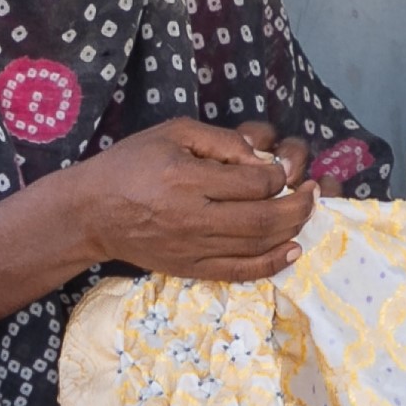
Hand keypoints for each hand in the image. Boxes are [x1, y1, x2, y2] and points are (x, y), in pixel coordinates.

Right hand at [54, 117, 318, 281]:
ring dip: (291, 229)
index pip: (253, 182)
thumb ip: (219, 139)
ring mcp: (193, 248)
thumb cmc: (131, 164)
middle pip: (263, 218)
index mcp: (187, 179)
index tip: (279, 169)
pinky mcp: (191, 269)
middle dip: (298, 205)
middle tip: (312, 192)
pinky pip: (240, 272)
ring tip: (305, 213)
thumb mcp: (172, 133)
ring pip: (258, 245)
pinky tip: (292, 250)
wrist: (92, 212)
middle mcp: (193, 217)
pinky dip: (272, 264)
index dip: (277, 174)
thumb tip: (259, 156)